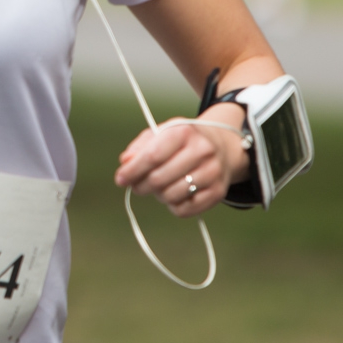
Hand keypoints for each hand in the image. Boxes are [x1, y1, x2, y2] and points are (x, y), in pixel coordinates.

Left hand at [114, 107, 248, 217]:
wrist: (221, 146)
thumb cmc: (183, 141)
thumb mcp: (161, 133)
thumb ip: (140, 147)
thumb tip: (125, 162)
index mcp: (184, 132)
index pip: (152, 156)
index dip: (132, 170)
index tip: (121, 179)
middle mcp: (202, 151)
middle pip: (159, 179)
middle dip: (141, 185)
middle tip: (137, 185)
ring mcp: (212, 172)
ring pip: (171, 196)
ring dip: (158, 195)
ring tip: (159, 187)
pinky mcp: (218, 192)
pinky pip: (185, 210)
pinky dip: (173, 206)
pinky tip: (174, 194)